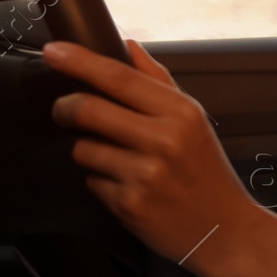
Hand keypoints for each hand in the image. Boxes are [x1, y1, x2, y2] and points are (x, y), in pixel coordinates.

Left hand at [43, 38, 253, 273]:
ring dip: (89, 151)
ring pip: (82, 148)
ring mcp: (144, 174)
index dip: (79, 61)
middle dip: (65, 108)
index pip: (118, 76)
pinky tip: (126, 186)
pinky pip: (91, 181)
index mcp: (180, 112)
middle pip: (87, 109)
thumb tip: (129, 46)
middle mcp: (163, 140)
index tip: (53, 51)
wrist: (224, 230)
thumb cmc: (206, 172)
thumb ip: (158, 81)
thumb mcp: (194, 120)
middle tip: (65, 111)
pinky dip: (101, 182)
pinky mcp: (129, 205)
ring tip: (117, 160)